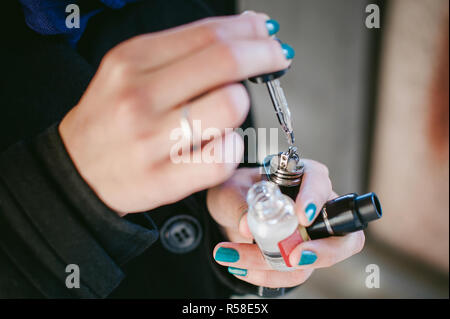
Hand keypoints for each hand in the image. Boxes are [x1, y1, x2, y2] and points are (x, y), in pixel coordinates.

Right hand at [59, 12, 291, 214]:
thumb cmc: (112, 118)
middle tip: (277, 58)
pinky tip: (220, 144)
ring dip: (242, 105)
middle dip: (266, 54)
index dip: (249, 30)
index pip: (208, 34)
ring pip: (231, 107)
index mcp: (132, 61)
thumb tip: (248, 29)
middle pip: (225, 63)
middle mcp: (139, 96)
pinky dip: (233, 147)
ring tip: (227, 111)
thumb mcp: (132, 70)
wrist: (78, 169)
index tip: (267, 33)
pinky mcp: (164, 179)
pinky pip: (223, 157)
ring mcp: (151, 140)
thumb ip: (185, 50)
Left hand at [207, 161, 364, 287]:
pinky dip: (266, 275)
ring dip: (274, 266)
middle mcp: (315, 208)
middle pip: (343, 235)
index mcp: (301, 178)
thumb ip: (239, 206)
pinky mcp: (300, 257)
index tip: (302, 216)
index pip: (320, 183)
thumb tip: (247, 227)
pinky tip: (240, 267)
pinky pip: (293, 274)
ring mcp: (311, 236)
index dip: (316, 199)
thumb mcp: (230, 193)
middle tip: (294, 258)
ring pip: (311, 260)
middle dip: (323, 252)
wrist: (227, 214)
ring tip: (234, 257)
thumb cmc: (234, 193)